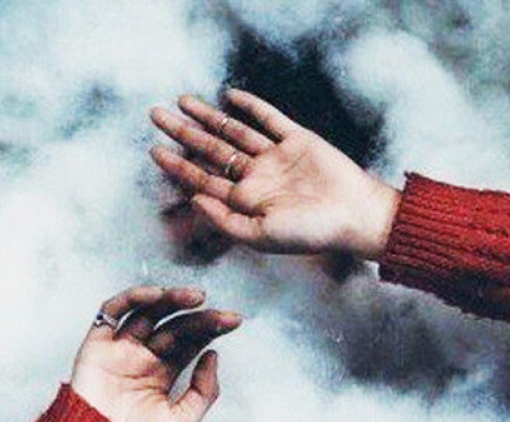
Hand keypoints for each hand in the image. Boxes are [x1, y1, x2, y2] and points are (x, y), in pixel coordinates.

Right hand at [70, 286, 241, 421]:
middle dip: (199, 317)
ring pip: (147, 313)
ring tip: (195, 297)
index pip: (190, 342)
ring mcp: (120, 349)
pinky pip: (111, 312)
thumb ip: (203, 390)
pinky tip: (156, 296)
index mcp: (162, 374)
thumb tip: (213, 355)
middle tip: (221, 313)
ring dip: (171, 299)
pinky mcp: (97, 345)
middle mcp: (142, 358)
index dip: (211, 328)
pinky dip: (132, 298)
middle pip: (174, 326)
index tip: (234, 321)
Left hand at [149, 90, 400, 259]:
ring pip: (233, 131)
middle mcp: (257, 177)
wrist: (355, 215)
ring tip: (181, 101)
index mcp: (246, 201)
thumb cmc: (311, 233)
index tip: (154, 151)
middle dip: (182, 133)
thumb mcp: (260, 235)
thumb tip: (192, 198)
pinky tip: (230, 96)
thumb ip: (224, 220)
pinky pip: (269, 119)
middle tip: (154, 115)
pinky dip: (250, 106)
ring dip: (208, 116)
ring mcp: (276, 157)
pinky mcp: (298, 140)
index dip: (177, 166)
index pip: (202, 179)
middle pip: (210, 150)